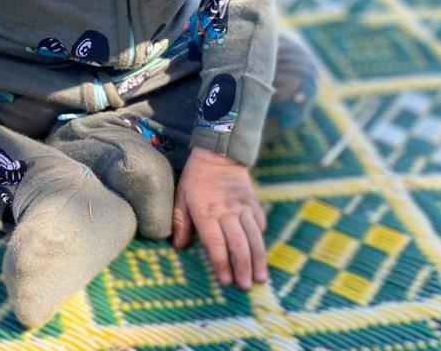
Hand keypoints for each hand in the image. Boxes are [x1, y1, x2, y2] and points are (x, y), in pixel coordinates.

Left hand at [172, 147, 267, 289]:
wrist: (219, 153)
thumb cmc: (196, 178)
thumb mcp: (181, 195)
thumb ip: (180, 222)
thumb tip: (178, 247)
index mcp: (206, 211)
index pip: (215, 241)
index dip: (221, 262)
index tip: (226, 281)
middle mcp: (226, 211)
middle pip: (237, 242)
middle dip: (242, 266)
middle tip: (246, 286)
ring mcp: (242, 207)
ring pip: (253, 236)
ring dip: (257, 258)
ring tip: (261, 278)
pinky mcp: (253, 202)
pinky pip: (259, 223)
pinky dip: (260, 240)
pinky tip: (261, 255)